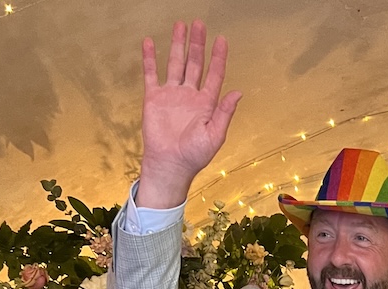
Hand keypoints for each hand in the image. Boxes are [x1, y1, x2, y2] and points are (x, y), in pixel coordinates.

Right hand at [136, 20, 241, 208]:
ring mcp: (171, 95)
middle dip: (197, 44)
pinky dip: (150, 58)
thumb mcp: (215, 134)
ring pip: (175, 63)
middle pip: (195, 63)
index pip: (214, 74)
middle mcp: (190, 95)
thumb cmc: (194, 155)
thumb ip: (225, 112)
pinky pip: (151, 74)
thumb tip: (238, 92)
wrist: (170, 164)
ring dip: (177, 45)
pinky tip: (149, 43)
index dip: (218, 57)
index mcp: (207, 103)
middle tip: (199, 24)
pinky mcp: (154, 98)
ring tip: (180, 26)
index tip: (221, 39)